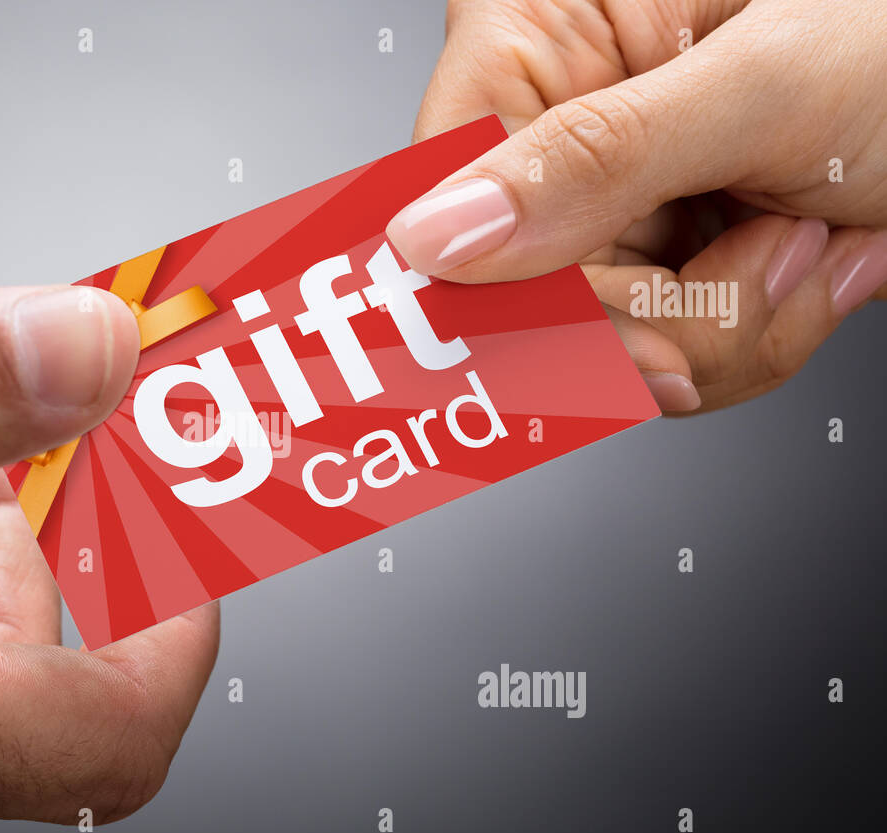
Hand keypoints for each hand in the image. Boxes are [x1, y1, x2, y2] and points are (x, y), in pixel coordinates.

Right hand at [388, 0, 886, 413]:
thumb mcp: (761, 84)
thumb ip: (595, 160)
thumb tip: (440, 237)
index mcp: (542, 39)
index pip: (445, 188)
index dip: (489, 284)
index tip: (565, 345)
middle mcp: (560, 131)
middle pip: (524, 296)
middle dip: (658, 312)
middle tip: (768, 248)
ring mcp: (612, 210)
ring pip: (598, 349)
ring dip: (729, 325)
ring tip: (815, 234)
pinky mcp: (662, 270)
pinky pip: (661, 365)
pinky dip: (755, 339)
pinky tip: (820, 257)